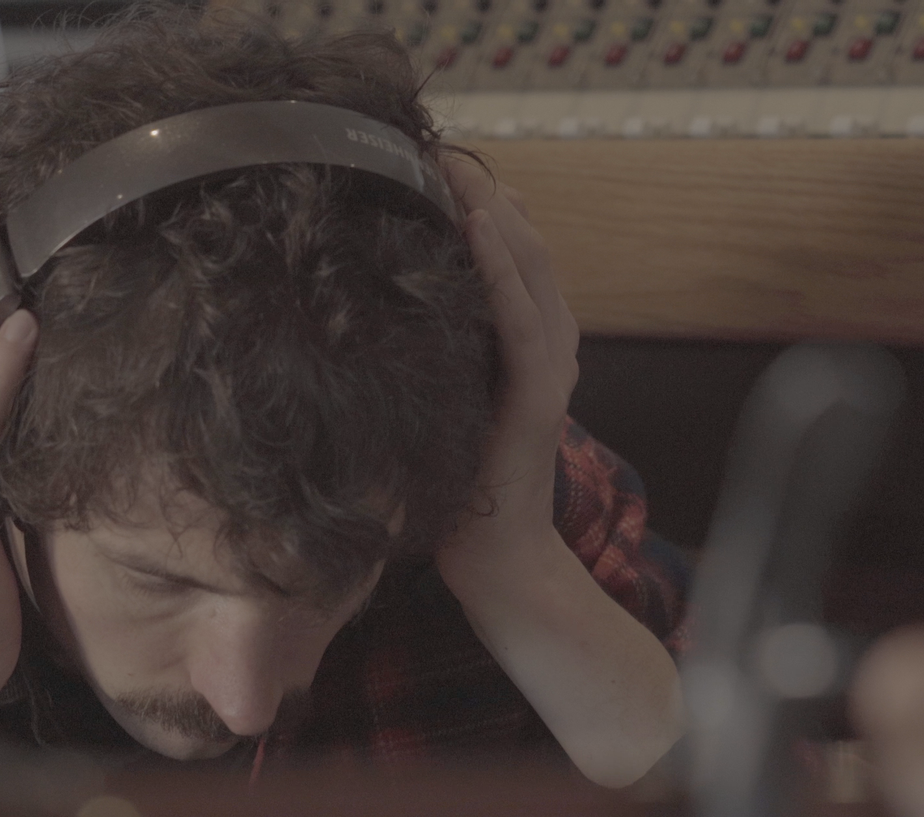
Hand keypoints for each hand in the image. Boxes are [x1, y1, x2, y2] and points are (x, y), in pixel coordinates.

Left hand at [437, 155, 580, 582]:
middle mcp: (547, 348)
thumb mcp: (438, 405)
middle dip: (483, 192)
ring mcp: (550, 370)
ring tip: (456, 165)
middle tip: (436, 147)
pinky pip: (523, 318)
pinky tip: (476, 224)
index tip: (430, 166)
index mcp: (524, 346)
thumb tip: (373, 314)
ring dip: (494, 210)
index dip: (477, 205)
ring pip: (531, 269)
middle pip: (524, 248)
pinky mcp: (540, 397)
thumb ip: (431, 358)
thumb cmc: (455, 492)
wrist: (496, 562)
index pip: (509, 258)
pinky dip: (503, 267)